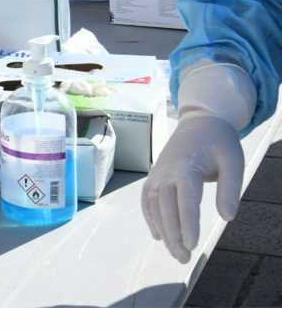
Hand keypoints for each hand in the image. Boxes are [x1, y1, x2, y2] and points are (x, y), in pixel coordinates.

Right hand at [141, 114, 243, 262]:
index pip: (186, 200)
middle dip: (173, 234)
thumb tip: (227, 217)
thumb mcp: (233, 163)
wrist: (200, 123)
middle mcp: (167, 171)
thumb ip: (230, 190)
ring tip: (174, 252)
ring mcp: (157, 173)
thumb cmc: (219, 144)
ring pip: (154, 206)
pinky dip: (150, 218)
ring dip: (162, 230)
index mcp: (187, 167)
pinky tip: (158, 235)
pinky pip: (147, 199)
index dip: (188, 223)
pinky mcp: (154, 175)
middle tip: (184, 258)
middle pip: (166, 207)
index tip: (193, 245)